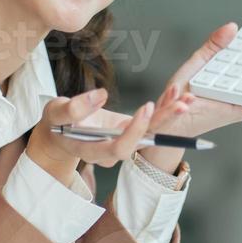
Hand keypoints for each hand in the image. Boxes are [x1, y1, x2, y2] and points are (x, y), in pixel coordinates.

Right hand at [25, 84, 192, 186]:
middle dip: (164, 123)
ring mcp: (123, 141)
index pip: (119, 147)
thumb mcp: (55, 113)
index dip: (135, 130)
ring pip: (151, 132)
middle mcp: (113, 150)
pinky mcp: (129, 129)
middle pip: (143, 140)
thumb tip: (99, 96)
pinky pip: (149, 121)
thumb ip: (73, 108)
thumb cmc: (55, 124)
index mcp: (94, 150)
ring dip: (170, 114)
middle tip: (182, 104)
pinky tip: (176, 92)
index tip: (146, 107)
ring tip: (186, 97)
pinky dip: (163, 107)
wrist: (60, 134)